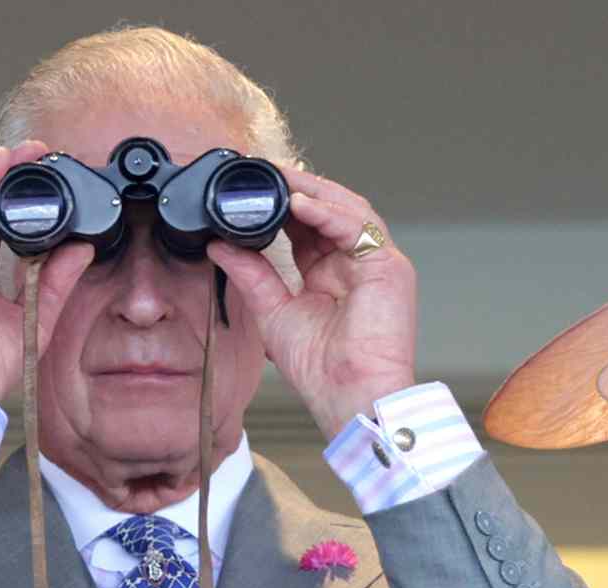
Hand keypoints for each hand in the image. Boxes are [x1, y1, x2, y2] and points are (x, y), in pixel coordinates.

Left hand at [206, 170, 418, 439]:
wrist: (351, 396)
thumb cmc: (322, 367)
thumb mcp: (272, 312)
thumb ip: (249, 275)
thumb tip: (218, 246)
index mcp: (330, 273)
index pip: (306, 226)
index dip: (281, 205)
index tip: (250, 190)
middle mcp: (355, 262)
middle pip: (328, 210)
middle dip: (296, 188)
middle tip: (262, 171)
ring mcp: (375, 261)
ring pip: (346, 209)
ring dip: (311, 191)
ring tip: (278, 178)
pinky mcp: (389, 266)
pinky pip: (356, 227)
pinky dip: (327, 213)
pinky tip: (299, 204)